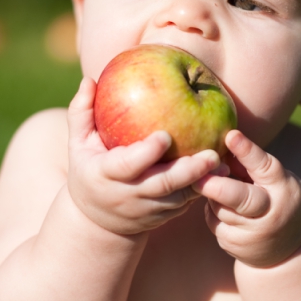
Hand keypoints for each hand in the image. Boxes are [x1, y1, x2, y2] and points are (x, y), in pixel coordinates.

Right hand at [66, 78, 222, 234]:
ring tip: (223, 164)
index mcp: (105, 176)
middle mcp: (128, 196)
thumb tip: (89, 79)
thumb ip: (81, 112)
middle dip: (187, 171)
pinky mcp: (163, 216)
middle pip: (161, 185)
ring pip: (178, 198)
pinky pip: (186, 203)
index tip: (165, 136)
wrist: (98, 221)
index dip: (146, 154)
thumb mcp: (78, 145)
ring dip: (201, 182)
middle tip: (211, 153)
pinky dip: (203, 189)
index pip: (127, 166)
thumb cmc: (89, 169)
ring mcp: (148, 209)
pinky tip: (222, 172)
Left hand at [193, 130, 300, 267]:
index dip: (247, 150)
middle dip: (215, 186)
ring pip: (219, 209)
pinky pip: (213, 223)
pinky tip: (224, 210)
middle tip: (196, 175)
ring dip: (213, 196)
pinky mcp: (236, 246)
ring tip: (219, 189)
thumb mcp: (276, 180)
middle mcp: (270, 212)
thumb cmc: (278, 200)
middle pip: (239, 198)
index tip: (231, 135)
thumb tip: (222, 144)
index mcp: (282, 187)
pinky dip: (213, 212)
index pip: (265, 166)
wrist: (289, 250)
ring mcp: (252, 234)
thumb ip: (252, 165)